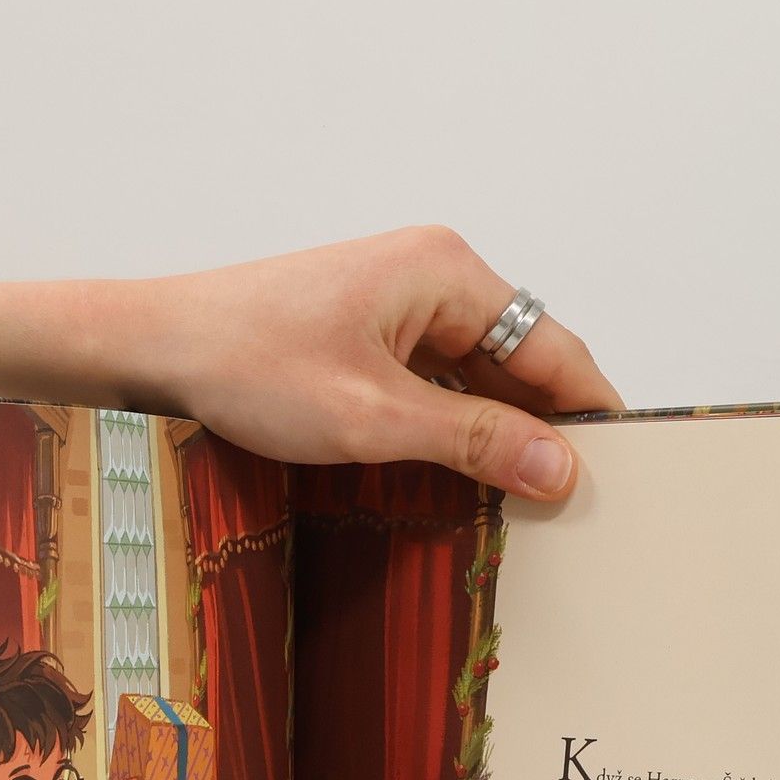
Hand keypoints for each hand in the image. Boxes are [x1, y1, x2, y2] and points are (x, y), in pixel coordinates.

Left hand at [134, 227, 622, 501]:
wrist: (156, 347)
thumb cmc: (249, 364)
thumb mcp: (374, 417)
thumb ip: (475, 440)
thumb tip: (561, 468)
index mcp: (448, 272)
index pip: (555, 348)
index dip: (591, 416)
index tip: (623, 476)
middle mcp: (434, 275)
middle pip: (521, 362)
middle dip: (544, 430)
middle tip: (572, 507)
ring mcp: (401, 302)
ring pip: (479, 377)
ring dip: (496, 435)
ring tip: (523, 504)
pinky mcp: (370, 331)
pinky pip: (437, 381)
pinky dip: (454, 427)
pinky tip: (461, 478)